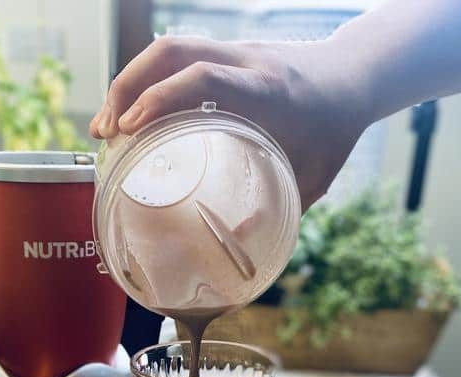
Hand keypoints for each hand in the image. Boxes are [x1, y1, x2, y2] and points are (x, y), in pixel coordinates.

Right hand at [90, 36, 372, 208]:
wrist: (355, 75)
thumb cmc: (335, 130)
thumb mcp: (312, 177)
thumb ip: (277, 208)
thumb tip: (235, 244)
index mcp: (267, 90)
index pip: (204, 78)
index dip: (161, 98)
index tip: (129, 129)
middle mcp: (245, 62)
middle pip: (171, 52)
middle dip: (127, 88)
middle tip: (104, 134)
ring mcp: (233, 51)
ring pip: (168, 48)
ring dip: (129, 82)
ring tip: (108, 126)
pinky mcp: (224, 53)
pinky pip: (177, 56)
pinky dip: (147, 82)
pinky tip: (135, 113)